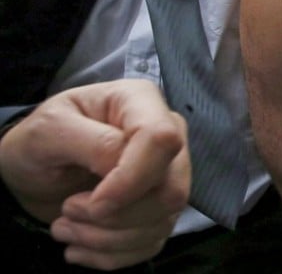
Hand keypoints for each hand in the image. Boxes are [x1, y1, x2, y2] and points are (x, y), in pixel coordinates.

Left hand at [0, 80, 189, 269]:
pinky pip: (152, 242)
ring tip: (64, 228)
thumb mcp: (49, 130)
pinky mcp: (160, 208)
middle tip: (67, 211)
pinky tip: (80, 244)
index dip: (131, 180)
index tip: (89, 202)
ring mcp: (167, 173)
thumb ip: (91, 141)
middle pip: (171, 189)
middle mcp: (166, 136)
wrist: (33, 169)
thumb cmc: (40, 140)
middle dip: (115, 216)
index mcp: (141, 104)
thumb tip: (120, 168)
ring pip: (162, 221)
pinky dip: (112, 255)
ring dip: (106, 239)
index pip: (163, 140)